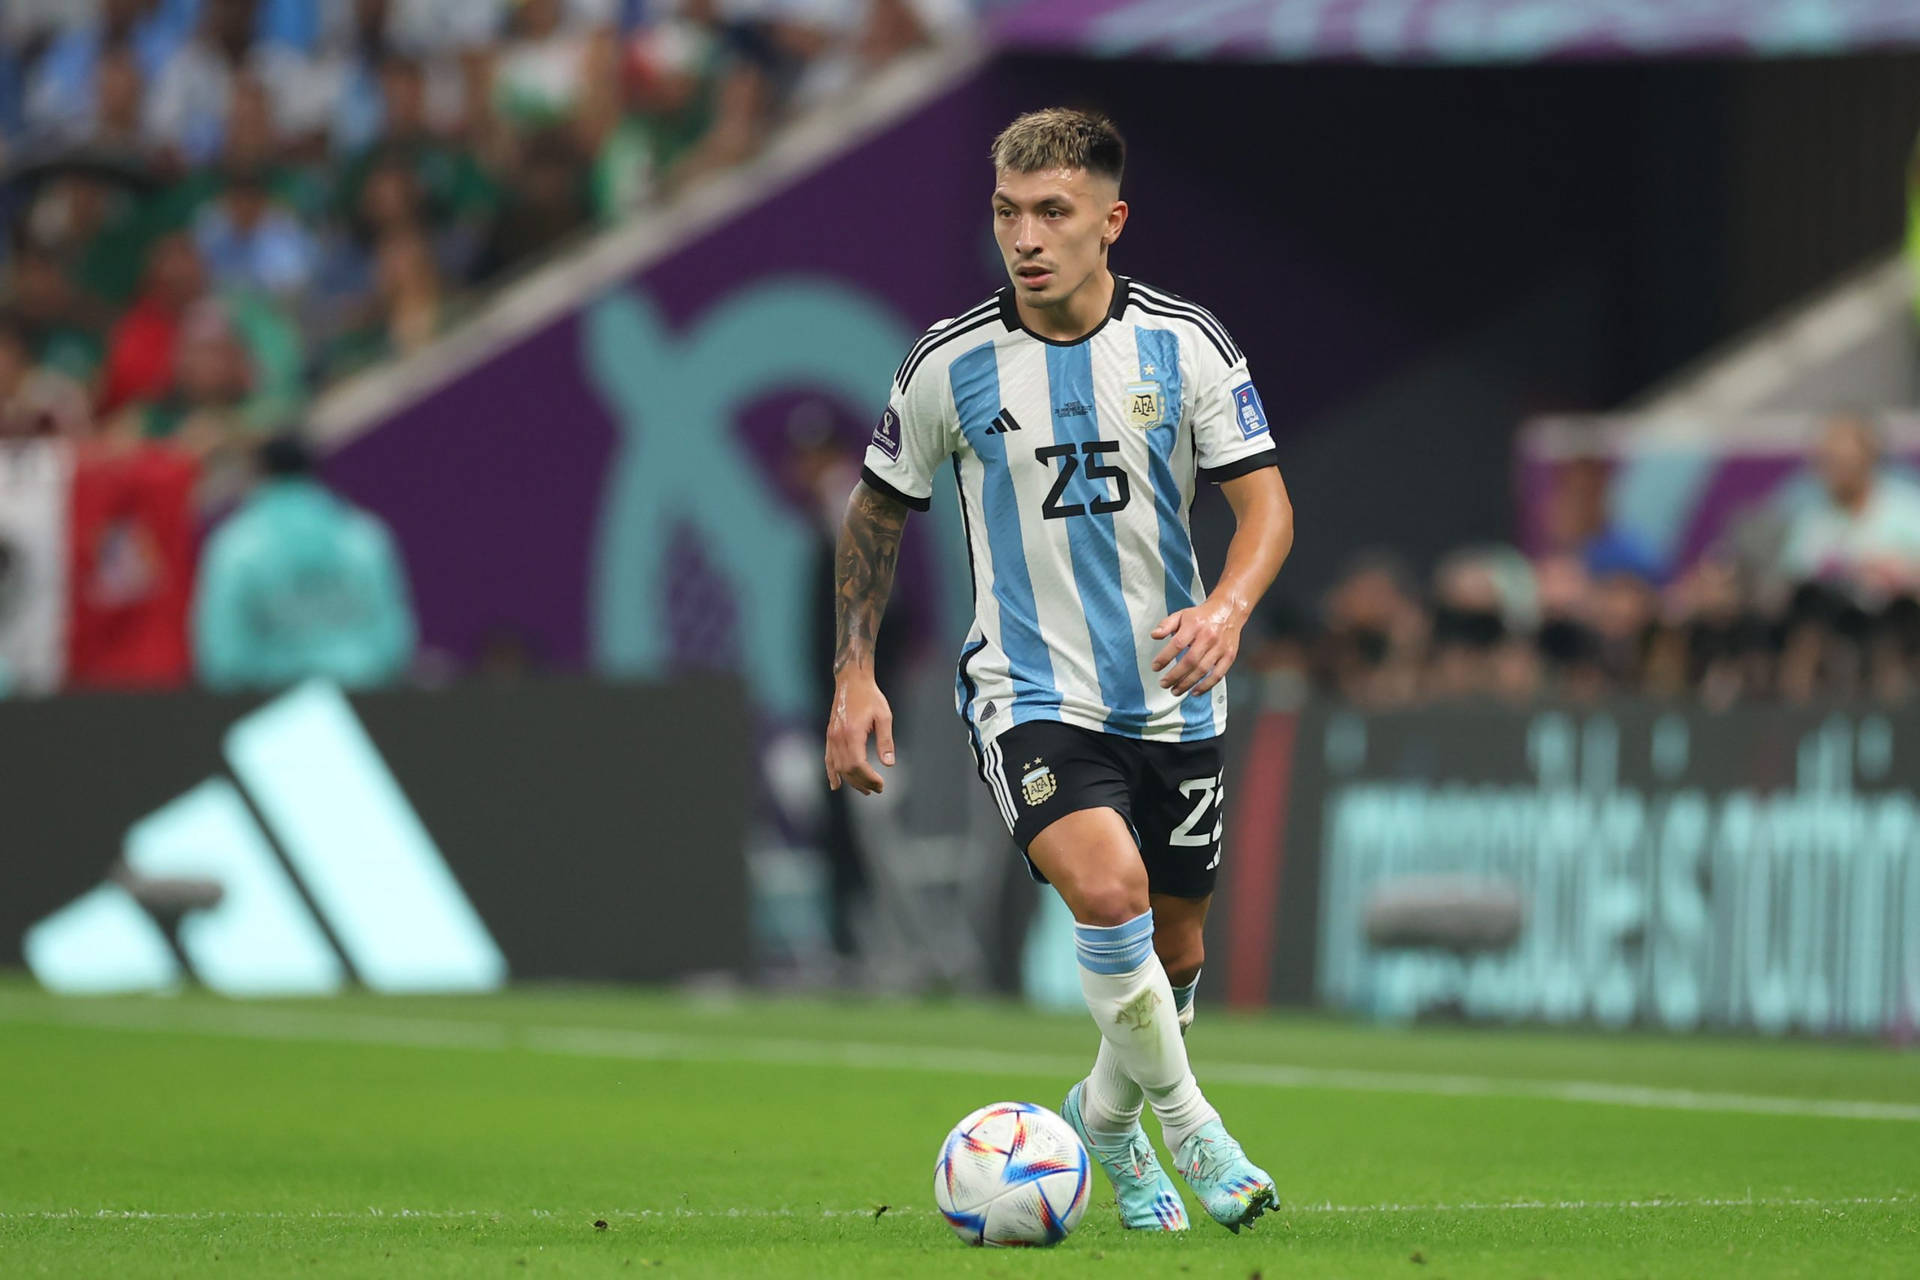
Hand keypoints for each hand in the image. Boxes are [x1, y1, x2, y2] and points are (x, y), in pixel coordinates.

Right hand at [825, 670, 895, 794]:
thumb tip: (889, 764)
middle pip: (848, 769)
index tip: (881, 784)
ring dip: (851, 781)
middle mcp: (838, 737)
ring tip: (865, 790)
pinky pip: (828, 759)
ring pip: (838, 767)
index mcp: (852, 733)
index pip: (858, 764)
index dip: (869, 778)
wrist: (851, 681)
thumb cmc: (870, 696)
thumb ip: (886, 741)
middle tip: (878, 789)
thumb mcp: (884, 716)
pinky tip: (836, 785)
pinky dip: (832, 774)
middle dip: (863, 782)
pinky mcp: (829, 736)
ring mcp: (831, 737)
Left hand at [1151, 599, 1242, 696]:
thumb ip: (1166, 625)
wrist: (1229, 611)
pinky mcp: (1229, 656)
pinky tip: (1195, 691)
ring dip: (1187, 683)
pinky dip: (1206, 686)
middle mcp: (1208, 637)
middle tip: (1164, 683)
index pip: (1177, 644)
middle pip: (1190, 661)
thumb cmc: (1203, 616)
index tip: (1155, 667)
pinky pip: (1218, 675)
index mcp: (1195, 625)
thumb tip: (1154, 635)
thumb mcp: (1182, 614)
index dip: (1164, 657)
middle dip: (1174, 675)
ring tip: (1175, 690)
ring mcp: (1220, 648)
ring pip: (1202, 670)